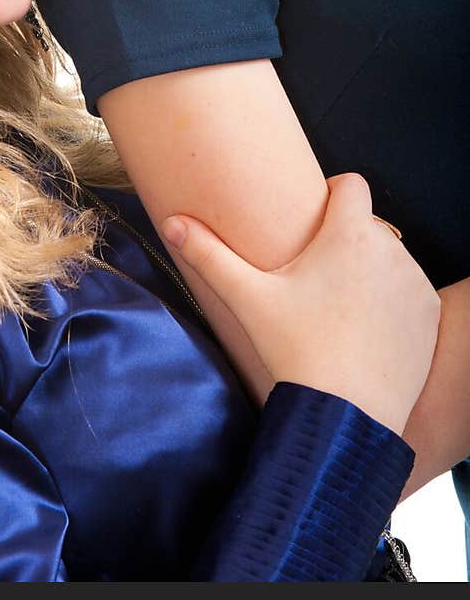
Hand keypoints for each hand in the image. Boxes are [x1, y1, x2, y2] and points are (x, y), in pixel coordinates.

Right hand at [163, 173, 439, 433]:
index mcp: (348, 235)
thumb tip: (171, 222)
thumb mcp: (248, 299)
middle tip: (315, 277)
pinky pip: (409, 291)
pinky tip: (364, 328)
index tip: (312, 222)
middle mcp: (390, 251)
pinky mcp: (428, 314)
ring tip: (338, 307)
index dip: (331, 194)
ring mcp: (414, 284)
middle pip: (366, 225)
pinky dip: (392, 301)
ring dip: (370, 270)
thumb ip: (208, 254)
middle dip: (344, 241)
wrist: (346, 416)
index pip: (350, 183)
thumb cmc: (296, 351)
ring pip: (389, 258)